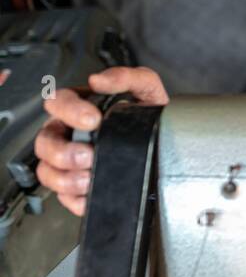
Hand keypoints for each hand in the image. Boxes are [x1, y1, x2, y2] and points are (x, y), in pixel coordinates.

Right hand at [36, 67, 169, 215]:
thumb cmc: (151, 120)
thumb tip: (99, 80)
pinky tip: (91, 194)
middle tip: (89, 155)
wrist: (169, 153)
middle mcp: (69, 134)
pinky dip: (75, 199)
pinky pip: (63, 198)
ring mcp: (70, 163)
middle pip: (45, 142)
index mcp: (80, 108)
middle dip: (64, 151)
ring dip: (66, 178)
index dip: (68, 111)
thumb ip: (128, 77)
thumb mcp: (147, 91)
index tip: (93, 120)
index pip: (57, 102)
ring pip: (47, 172)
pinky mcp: (77, 189)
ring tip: (90, 178)